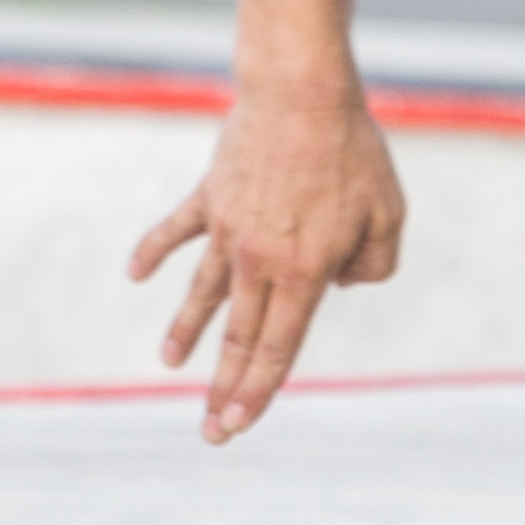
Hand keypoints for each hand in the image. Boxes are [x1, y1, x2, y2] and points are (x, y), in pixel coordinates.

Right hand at [131, 75, 406, 443]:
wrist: (301, 95)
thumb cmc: (353, 154)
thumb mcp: (389, 216)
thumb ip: (374, 266)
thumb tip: (339, 285)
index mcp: (304, 273)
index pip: (278, 348)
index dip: (258, 391)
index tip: (237, 425)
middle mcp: (259, 261)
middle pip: (240, 336)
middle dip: (224, 387)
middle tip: (210, 430)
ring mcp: (229, 229)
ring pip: (203, 294)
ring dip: (186, 331)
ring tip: (171, 363)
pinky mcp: (211, 196)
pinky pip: (176, 231)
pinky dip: (154, 252)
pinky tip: (135, 275)